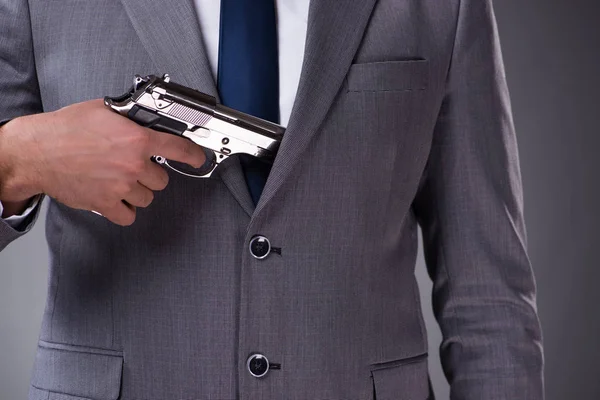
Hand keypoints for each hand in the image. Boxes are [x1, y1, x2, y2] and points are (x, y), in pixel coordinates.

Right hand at [0, 99, 205, 225]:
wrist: (37, 152)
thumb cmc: (65, 130)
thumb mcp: (103, 111)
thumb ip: (130, 118)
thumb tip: (145, 118)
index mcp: (136, 139)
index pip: (178, 149)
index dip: (193, 155)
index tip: (199, 159)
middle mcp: (133, 164)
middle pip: (162, 179)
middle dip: (150, 174)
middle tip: (133, 168)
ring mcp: (121, 186)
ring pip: (148, 198)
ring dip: (139, 192)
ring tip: (120, 181)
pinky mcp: (107, 204)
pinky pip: (129, 216)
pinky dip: (125, 210)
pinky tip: (116, 199)